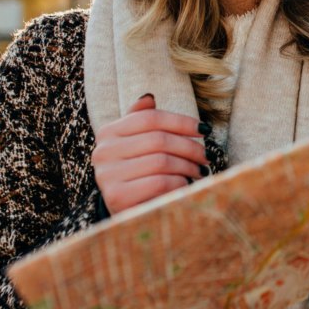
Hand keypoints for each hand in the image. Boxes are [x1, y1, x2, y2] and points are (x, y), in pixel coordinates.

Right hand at [91, 94, 210, 214]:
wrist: (123, 211)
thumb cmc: (136, 172)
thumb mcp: (136, 143)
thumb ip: (140, 119)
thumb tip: (149, 97)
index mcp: (108, 132)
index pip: (151, 118)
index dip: (181, 122)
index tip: (203, 130)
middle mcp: (103, 152)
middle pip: (159, 139)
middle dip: (189, 147)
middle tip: (205, 155)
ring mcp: (108, 175)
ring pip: (162, 161)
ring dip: (188, 166)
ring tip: (200, 170)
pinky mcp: (118, 197)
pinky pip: (160, 182)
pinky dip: (179, 183)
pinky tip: (186, 185)